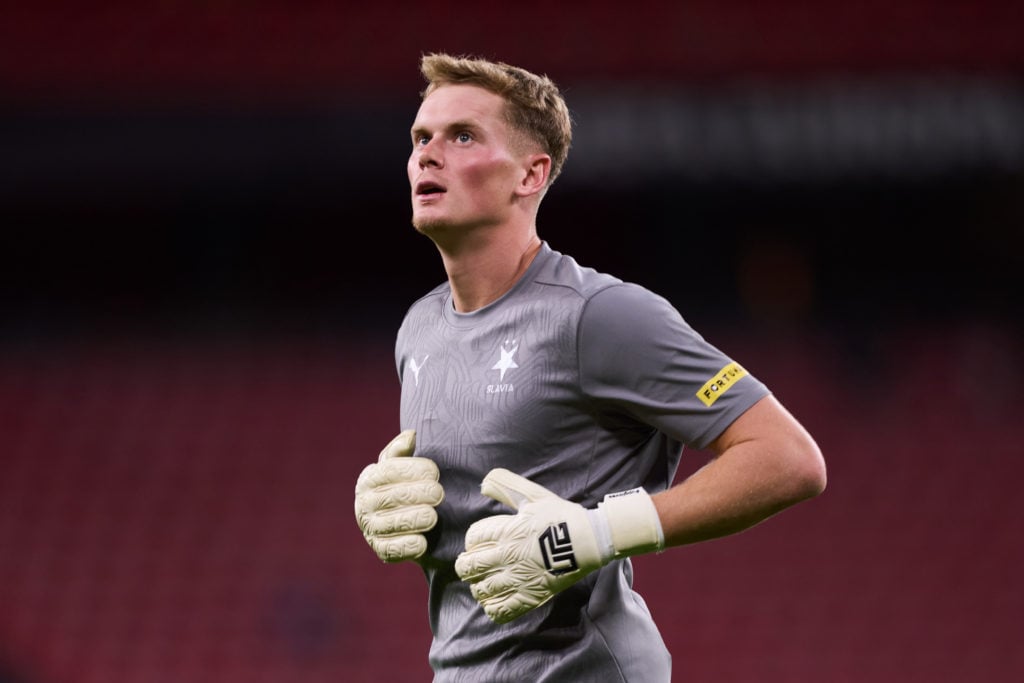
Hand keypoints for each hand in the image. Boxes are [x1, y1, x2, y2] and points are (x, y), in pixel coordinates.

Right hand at [354, 429, 443, 561]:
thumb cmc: (403, 485)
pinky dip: (407, 546)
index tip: (434, 472)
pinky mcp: (380, 550)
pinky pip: (392, 549)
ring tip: (432, 517)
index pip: (389, 471)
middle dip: (419, 494)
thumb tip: (411, 435)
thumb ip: (403, 450)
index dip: (413, 470)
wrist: (401, 522)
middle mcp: (364, 504)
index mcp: (369, 479)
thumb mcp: (402, 465)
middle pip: (393, 496)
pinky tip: (423, 542)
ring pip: (392, 524)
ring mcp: (370, 528)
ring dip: (415, 520)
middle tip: (439, 494)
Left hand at [455, 468, 662, 623]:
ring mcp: (518, 579)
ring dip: (478, 586)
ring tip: (484, 582)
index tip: (478, 542)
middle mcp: (507, 556)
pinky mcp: (530, 597)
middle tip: (471, 564)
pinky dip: (492, 607)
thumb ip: (507, 486)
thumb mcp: (534, 496)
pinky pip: (500, 610)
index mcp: (507, 530)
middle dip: (465, 565)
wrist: (589, 541)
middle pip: (469, 566)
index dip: (471, 540)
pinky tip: (495, 600)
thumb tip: (484, 481)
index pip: (472, 538)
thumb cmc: (561, 516)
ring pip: (481, 590)